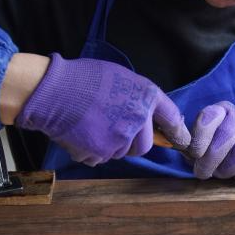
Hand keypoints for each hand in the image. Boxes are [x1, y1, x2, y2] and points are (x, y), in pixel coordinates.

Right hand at [15, 53, 189, 165]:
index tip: (182, 141)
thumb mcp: (120, 77)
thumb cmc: (83, 78)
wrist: (53, 90)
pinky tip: (80, 132)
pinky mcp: (100, 153)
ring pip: (121, 153)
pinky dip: (91, 151)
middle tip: (114, 128)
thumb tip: (146, 115)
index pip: (172, 118)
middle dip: (133, 142)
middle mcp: (138, 120)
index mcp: (146, 97)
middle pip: (144, 145)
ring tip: (92, 124)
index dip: (177, 132)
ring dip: (110, 145)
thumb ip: (138, 97)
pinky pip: (100, 158)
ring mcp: (119, 140)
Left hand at [188, 101, 234, 183]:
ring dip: (226, 170)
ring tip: (221, 173)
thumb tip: (181, 150)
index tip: (194, 155)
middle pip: (226, 135)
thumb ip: (191, 146)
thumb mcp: (203, 142)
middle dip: (210, 159)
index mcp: (221, 111)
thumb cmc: (219, 148)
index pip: (209, 117)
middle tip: (202, 172)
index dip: (200, 138)